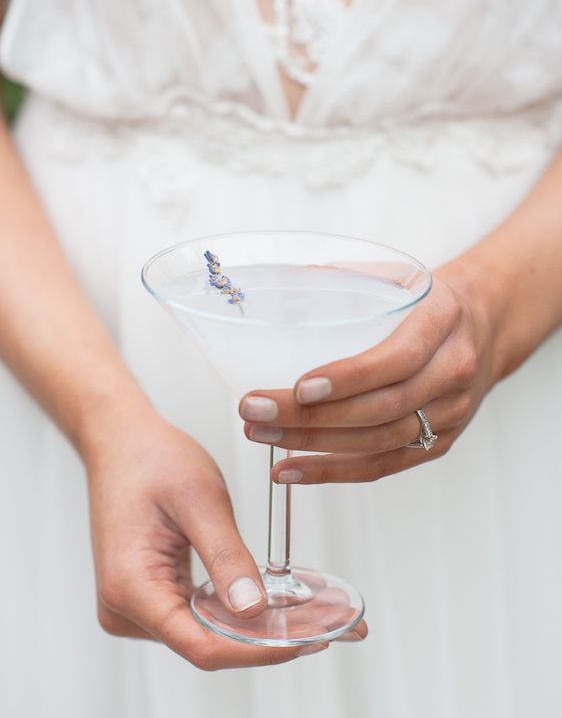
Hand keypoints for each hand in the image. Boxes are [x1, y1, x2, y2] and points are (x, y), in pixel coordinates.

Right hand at [83, 407, 336, 668]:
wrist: (121, 441)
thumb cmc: (150, 458)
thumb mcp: (199, 499)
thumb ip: (226, 556)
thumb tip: (253, 609)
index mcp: (130, 586)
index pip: (201, 645)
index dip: (256, 650)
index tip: (303, 641)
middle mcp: (126, 607)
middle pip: (207, 645)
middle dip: (267, 638)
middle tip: (326, 624)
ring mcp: (136, 605)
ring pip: (207, 635)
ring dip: (256, 627)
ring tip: (312, 614)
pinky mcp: (150, 595)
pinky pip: (199, 617)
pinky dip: (237, 611)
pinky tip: (275, 603)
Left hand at [239, 263, 499, 483]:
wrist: (489, 323)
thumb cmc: (431, 299)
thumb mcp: (400, 274)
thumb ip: (348, 279)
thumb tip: (279, 284)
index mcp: (444, 322)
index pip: (399, 358)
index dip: (350, 378)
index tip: (300, 385)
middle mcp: (453, 373)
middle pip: (380, 408)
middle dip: (311, 416)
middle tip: (254, 409)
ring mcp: (450, 414)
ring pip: (378, 442)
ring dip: (313, 445)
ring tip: (261, 435)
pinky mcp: (439, 443)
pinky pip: (383, 466)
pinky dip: (333, 472)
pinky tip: (291, 469)